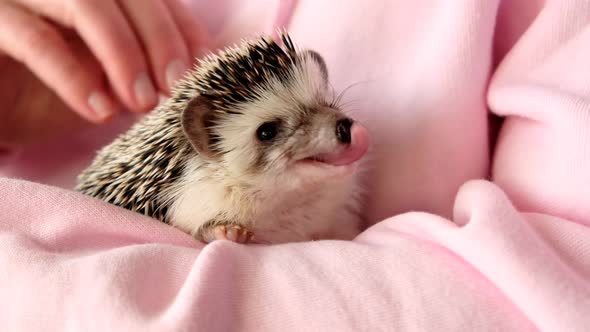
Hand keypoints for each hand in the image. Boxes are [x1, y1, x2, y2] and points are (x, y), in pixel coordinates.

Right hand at [0, 0, 209, 129]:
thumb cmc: (52, 91)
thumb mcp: (108, 80)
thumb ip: (144, 68)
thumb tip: (197, 72)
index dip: (182, 26)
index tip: (204, 65)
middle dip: (159, 39)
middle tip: (175, 86)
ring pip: (86, 3)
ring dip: (123, 54)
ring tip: (143, 102)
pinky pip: (36, 39)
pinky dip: (74, 76)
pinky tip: (101, 111)